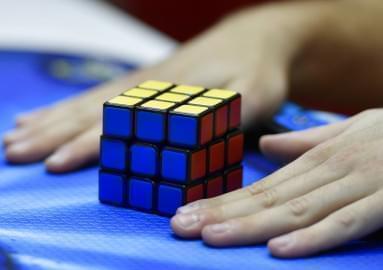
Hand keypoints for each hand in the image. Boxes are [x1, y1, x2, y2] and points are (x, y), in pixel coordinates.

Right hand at [3, 1, 328, 171]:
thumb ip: (223, 115)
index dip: (88, 144)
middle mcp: (146, 87)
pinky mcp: (143, 83)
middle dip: (53, 134)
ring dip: (51, 121)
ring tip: (17, 137)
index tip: (56, 163)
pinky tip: (48, 115)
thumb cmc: (257, 70)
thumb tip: (188, 144)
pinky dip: (68, 107)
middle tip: (15, 152)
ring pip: (88, 103)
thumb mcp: (253, 93)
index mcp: (168, 94)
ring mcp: (141, 84)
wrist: (255, 39)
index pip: (119, 122)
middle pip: (92, 111)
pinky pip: (99, 95)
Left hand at [171, 109, 382, 257]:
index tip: (186, 212)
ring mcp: (354, 187)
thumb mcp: (345, 133)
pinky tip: (278, 251)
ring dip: (249, 226)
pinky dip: (312, 239)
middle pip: (264, 199)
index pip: (257, 186)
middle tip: (179, 227)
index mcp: (314, 160)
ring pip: (293, 211)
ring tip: (209, 237)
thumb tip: (268, 146)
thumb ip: (306, 143)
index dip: (219, 200)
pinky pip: (344, 224)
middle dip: (220, 214)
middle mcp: (325, 172)